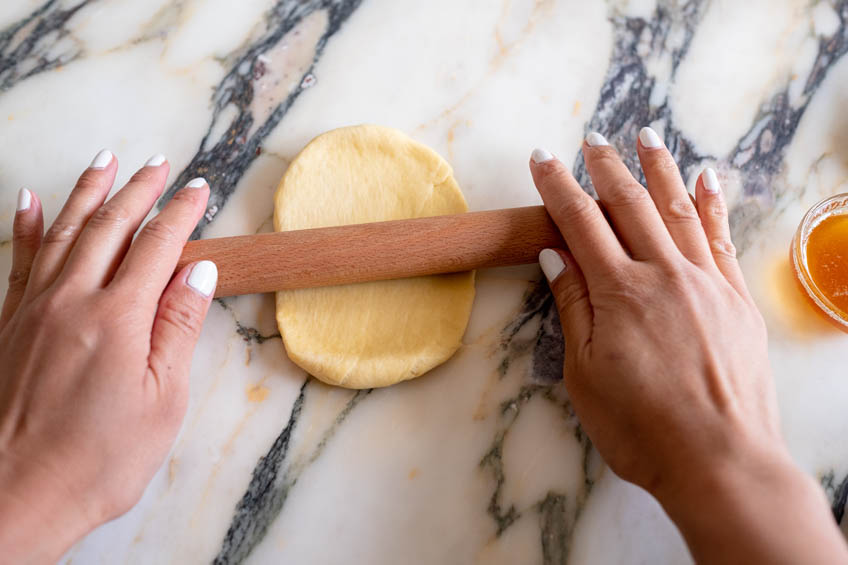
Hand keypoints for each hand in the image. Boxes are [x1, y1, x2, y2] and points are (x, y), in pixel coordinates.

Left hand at [0, 151, 216, 562]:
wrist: (15, 498)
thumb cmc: (99, 459)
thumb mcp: (162, 399)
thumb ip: (178, 327)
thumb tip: (198, 271)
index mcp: (117, 318)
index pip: (157, 247)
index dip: (180, 213)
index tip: (197, 188)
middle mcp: (70, 301)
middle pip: (109, 227)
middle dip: (138, 190)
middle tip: (159, 163)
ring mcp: (32, 309)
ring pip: (62, 232)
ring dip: (86, 192)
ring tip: (104, 160)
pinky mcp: (7, 325)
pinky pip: (18, 260)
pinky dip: (25, 225)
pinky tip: (27, 201)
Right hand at [529, 131, 846, 563]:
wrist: (721, 460)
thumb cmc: (641, 427)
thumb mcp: (586, 372)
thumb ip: (574, 306)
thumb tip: (556, 254)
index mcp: (620, 292)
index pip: (581, 221)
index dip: (559, 185)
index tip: (543, 158)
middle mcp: (664, 274)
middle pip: (630, 204)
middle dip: (607, 166)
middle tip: (592, 138)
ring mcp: (706, 282)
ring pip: (679, 209)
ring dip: (660, 169)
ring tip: (646, 136)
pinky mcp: (736, 298)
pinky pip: (722, 237)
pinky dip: (713, 203)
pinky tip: (708, 177)